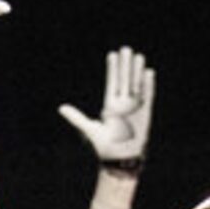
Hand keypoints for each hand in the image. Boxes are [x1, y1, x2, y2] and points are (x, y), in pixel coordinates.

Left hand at [59, 46, 154, 167]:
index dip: (112, 69)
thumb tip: (61, 108)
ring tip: (139, 56)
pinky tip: (148, 72)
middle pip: (125, 80)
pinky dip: (148, 85)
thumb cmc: (104, 147)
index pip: (112, 83)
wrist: (119, 160)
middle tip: (126, 49)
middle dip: (125, 65)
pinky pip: (147, 96)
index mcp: (110, 106)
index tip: (113, 54)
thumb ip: (76, 117)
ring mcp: (134, 108)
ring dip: (137, 71)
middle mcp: (123, 105)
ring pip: (136, 85)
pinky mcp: (144, 114)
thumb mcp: (89, 129)